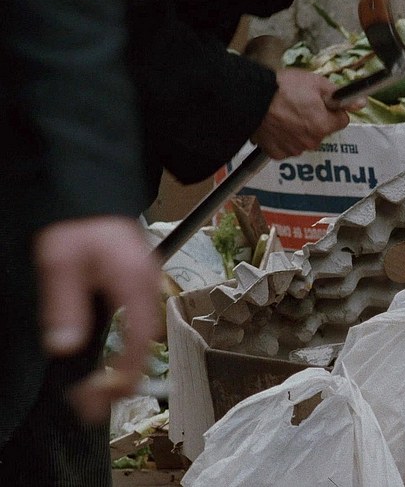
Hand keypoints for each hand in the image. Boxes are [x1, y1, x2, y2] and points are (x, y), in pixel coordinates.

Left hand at [33, 216, 161, 421]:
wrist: (92, 194)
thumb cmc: (76, 225)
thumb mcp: (60, 262)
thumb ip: (64, 306)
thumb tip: (65, 348)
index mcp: (133, 281)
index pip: (138, 337)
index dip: (125, 371)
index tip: (102, 397)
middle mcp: (148, 286)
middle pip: (146, 344)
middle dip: (123, 380)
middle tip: (91, 406)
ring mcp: (148, 287)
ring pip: (144, 339)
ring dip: (124, 369)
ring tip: (95, 394)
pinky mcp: (140, 288)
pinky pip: (140, 327)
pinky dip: (126, 351)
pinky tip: (107, 363)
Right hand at [251, 68, 365, 159]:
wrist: (251, 98)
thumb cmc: (283, 87)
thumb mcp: (315, 83)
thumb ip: (339, 95)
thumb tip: (361, 103)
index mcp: (323, 126)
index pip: (342, 121)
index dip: (333, 109)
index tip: (321, 102)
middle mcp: (311, 142)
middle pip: (322, 131)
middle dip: (315, 120)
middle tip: (300, 104)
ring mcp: (293, 150)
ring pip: (304, 140)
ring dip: (299, 129)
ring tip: (285, 113)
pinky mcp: (276, 153)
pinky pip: (287, 147)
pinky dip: (283, 138)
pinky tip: (275, 124)